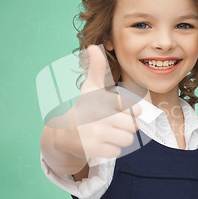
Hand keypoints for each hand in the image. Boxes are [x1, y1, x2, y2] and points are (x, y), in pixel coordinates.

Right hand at [73, 44, 141, 161]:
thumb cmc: (84, 107)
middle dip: (127, 126)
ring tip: (109, 132)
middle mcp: (97, 116)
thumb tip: (93, 46)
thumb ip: (97, 68)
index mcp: (101, 99)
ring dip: (121, 138)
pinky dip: (112, 149)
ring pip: (127, 140)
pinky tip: (102, 142)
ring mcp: (95, 134)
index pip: (133, 108)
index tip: (120, 109)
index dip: (131, 110)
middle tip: (115, 123)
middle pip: (132, 126)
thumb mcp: (91, 87)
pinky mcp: (93, 149)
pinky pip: (117, 151)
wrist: (64, 132)